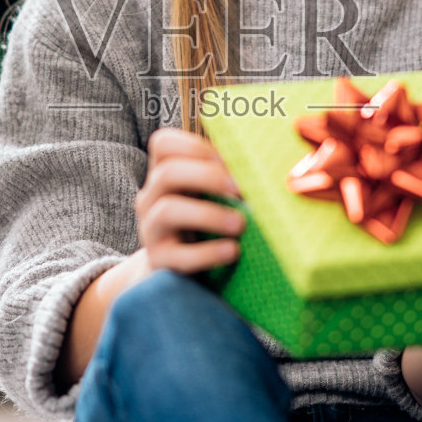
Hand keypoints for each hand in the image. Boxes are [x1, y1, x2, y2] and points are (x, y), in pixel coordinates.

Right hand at [133, 127, 244, 274]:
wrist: (180, 277)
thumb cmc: (205, 227)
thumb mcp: (209, 198)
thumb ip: (226, 180)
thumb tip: (270, 170)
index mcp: (164, 174)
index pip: (163, 144)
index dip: (194, 146)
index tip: (226, 159)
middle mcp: (151, 197)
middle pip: (167, 173)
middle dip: (207, 176)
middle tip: (240, 188)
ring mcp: (151, 230)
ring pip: (168, 211)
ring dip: (209, 214)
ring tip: (240, 224)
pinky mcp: (159, 261)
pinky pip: (179, 256)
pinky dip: (209, 252)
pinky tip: (233, 250)